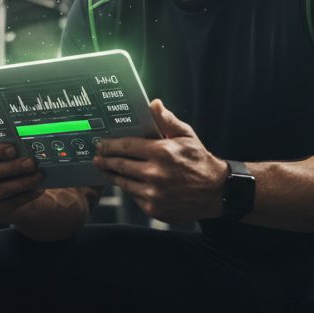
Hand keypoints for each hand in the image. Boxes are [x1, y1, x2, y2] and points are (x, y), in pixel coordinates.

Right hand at [0, 129, 47, 224]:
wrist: (11, 189)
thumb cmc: (6, 163)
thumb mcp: (1, 149)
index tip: (13, 149)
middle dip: (13, 167)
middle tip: (32, 162)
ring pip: (0, 191)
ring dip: (22, 183)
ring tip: (39, 176)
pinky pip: (7, 205)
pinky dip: (24, 196)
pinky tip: (38, 189)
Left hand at [92, 99, 225, 223]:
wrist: (216, 191)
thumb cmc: (199, 160)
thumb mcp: (186, 135)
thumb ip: (166, 120)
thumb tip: (153, 103)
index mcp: (162, 152)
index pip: (126, 146)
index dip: (110, 144)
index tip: (101, 143)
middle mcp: (155, 174)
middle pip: (120, 165)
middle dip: (105, 160)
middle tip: (97, 157)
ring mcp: (153, 194)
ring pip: (123, 183)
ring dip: (112, 175)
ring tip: (105, 169)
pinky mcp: (154, 208)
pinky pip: (134, 196)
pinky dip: (129, 189)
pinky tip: (126, 182)